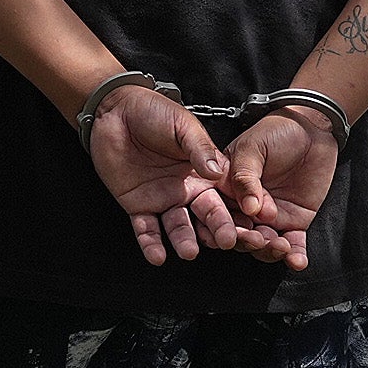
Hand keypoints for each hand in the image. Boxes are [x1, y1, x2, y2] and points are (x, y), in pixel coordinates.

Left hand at [84, 85, 244, 263]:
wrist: (114, 111)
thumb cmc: (153, 112)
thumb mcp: (183, 125)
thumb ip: (199, 148)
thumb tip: (218, 171)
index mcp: (204, 171)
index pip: (227, 194)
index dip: (240, 208)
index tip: (252, 222)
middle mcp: (188, 190)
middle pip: (207, 215)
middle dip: (218, 229)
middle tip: (227, 241)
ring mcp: (163, 199)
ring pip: (178, 226)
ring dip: (184, 241)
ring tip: (189, 251)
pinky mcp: (138, 205)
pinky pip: (146, 229)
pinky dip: (151, 244)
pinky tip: (158, 256)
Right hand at [221, 111, 338, 272]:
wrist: (313, 129)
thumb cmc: (277, 131)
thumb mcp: (253, 147)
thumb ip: (245, 175)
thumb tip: (249, 207)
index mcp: (226, 190)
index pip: (217, 215)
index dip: (220, 227)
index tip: (226, 234)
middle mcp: (244, 208)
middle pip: (240, 234)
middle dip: (247, 241)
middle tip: (257, 239)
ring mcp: (269, 218)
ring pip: (264, 243)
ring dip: (270, 250)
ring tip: (280, 247)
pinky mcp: (293, 222)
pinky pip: (293, 243)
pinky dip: (295, 256)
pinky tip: (297, 261)